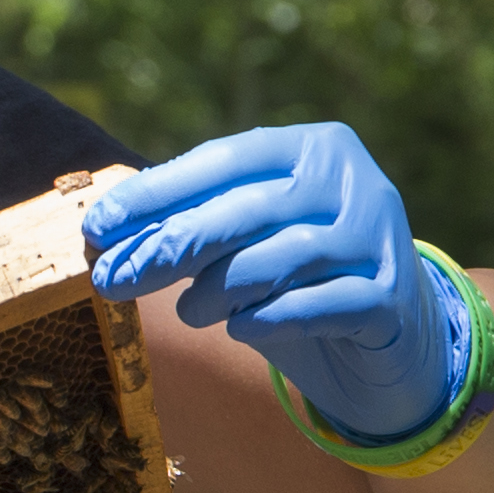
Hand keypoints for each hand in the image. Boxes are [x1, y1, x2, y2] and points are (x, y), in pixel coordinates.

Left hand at [84, 125, 467, 448]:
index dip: (156, 194)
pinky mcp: (390, 298)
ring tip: (190, 313)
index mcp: (314, 148)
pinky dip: (266, 320)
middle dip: (168, 247)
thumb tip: (107, 234)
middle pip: (244, 209)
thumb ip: (198, 227)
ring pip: (276, 256)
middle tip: (112, 281)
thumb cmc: (305, 283)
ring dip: (216, 290)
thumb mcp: (251, 243)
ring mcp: (378, 238)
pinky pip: (313, 306)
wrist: (396, 344)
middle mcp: (352, 183)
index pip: (224, 160)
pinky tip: (240, 329)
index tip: (96, 227)